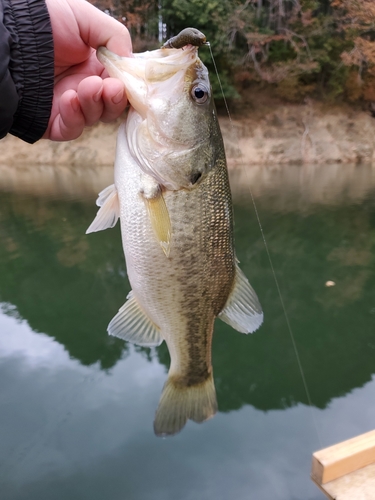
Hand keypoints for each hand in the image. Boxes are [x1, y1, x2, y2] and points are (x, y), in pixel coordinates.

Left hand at [44, 0, 131, 140]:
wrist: (8, 35)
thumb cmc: (43, 21)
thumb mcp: (85, 18)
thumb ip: (115, 37)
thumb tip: (131, 64)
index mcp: (94, 65)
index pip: (121, 85)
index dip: (130, 88)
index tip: (132, 85)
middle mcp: (84, 87)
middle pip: (112, 107)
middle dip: (115, 99)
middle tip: (111, 88)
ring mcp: (69, 106)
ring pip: (95, 118)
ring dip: (95, 104)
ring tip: (87, 87)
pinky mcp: (53, 122)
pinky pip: (72, 128)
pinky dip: (75, 117)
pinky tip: (69, 98)